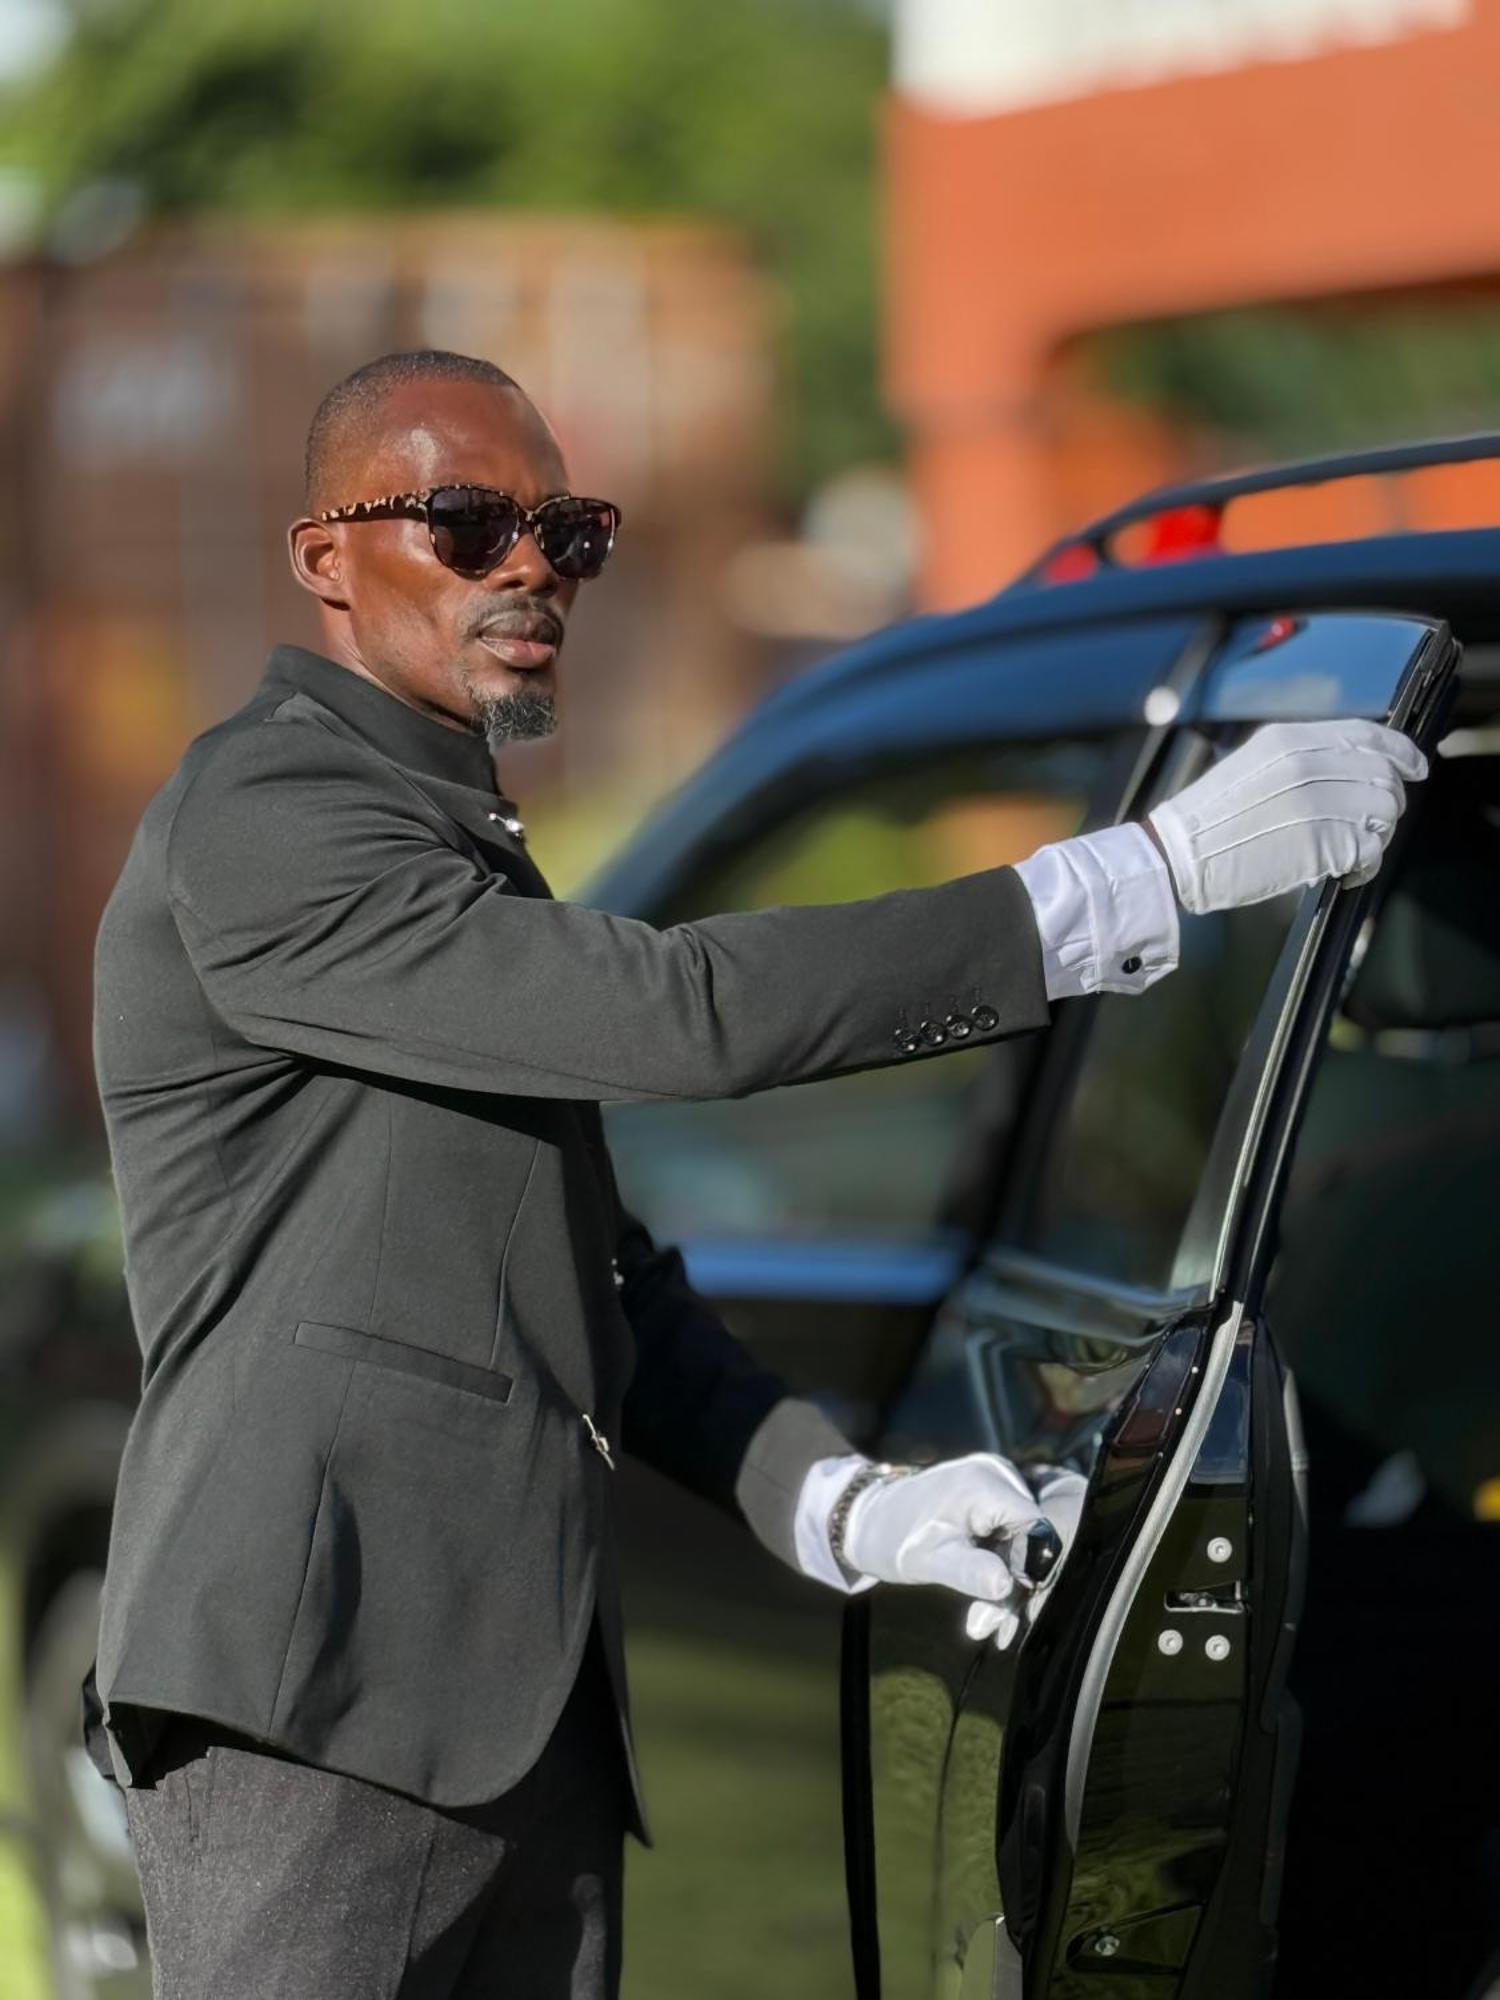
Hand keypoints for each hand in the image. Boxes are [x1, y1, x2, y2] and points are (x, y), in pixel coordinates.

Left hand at [841, 1452, 1082, 1650]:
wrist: (870, 1522)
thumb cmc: (895, 1538)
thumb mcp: (927, 1560)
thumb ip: (969, 1572)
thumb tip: (1006, 1586)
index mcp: (987, 1483)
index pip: (1037, 1529)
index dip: (1032, 1572)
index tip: (1014, 1612)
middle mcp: (999, 1476)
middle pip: (1033, 1538)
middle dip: (1020, 1587)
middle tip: (999, 1632)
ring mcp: (998, 1485)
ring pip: (1026, 1544)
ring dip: (1012, 1585)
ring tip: (991, 1626)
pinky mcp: (994, 1501)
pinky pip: (1013, 1539)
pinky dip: (1004, 1572)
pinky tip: (992, 1608)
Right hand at [1148, 720, 1426, 915]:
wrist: (1178, 855)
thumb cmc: (1207, 820)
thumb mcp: (1252, 765)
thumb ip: (1300, 759)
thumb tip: (1349, 771)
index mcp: (1290, 739)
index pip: (1367, 735)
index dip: (1401, 752)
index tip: (1415, 768)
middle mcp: (1309, 764)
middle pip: (1384, 776)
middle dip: (1387, 802)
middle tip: (1370, 824)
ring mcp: (1319, 803)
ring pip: (1384, 812)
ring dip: (1376, 834)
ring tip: (1351, 851)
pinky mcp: (1323, 843)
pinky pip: (1371, 850)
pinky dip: (1366, 865)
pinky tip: (1345, 871)